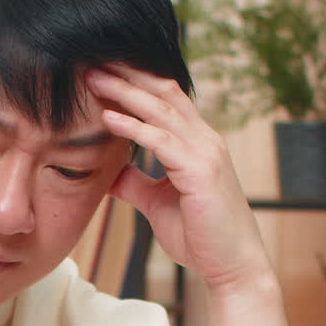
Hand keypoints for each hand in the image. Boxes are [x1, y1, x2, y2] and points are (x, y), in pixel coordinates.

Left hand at [86, 64, 270, 290]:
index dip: (134, 81)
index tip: (101, 71)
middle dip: (127, 74)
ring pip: (160, 110)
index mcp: (197, 143)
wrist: (233, 266)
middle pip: (162, 92)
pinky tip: (108, 118)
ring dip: (124, 92)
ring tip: (93, 78)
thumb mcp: (158, 204)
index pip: (164, 99)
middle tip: (92, 60)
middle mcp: (204, 139)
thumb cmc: (201, 237)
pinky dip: (133, 127)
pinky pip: (161, 140)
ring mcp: (205, 152)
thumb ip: (137, 183)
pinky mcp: (200, 171)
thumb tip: (111, 172)